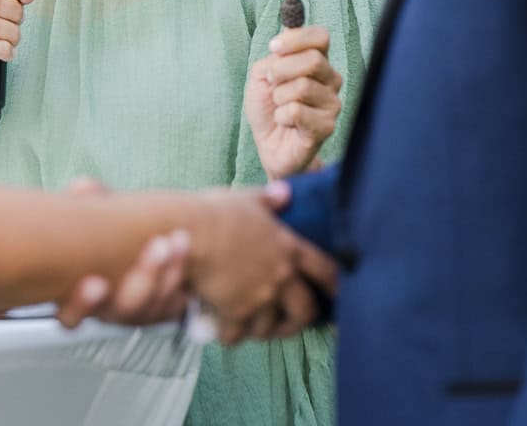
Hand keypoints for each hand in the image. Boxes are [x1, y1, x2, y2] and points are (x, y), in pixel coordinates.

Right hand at [55, 178, 190, 328]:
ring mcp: (132, 315)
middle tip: (159, 246)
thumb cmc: (100, 233)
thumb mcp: (91, 218)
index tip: (96, 282)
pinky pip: (173, 307)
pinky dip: (180, 280)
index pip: (70, 317)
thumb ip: (87, 204)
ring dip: (168, 273)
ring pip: (152, 307)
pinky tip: (183, 251)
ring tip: (178, 239)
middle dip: (144, 279)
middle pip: (122, 309)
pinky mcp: (158, 313)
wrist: (138, 241)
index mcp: (74, 299)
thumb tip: (82, 186)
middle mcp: (104, 312)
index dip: (83, 304)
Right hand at [188, 188, 337, 342]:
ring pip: (270, 327)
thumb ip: (268, 198)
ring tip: (251, 325)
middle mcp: (280, 276)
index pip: (325, 270)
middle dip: (300, 321)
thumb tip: (284, 192)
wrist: (189, 233)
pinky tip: (223, 328)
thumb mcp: (246, 198)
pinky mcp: (236, 313)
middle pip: (306, 311)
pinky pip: (238, 334)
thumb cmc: (215, 212)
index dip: (335, 284)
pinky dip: (231, 334)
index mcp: (288, 248)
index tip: (337, 294)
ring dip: (261, 329)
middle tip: (290, 323)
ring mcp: (260, 298)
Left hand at [244, 25, 342, 179]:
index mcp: (318, 62)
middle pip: (313, 59)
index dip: (296, 38)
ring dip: (279, 97)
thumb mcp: (262, 76)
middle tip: (271, 82)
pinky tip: (285, 123)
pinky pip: (296, 111)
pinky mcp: (327, 126)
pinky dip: (281, 116)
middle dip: (281, 69)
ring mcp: (332, 103)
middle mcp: (330, 80)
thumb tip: (286, 37)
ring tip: (279, 107)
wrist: (269, 145)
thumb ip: (274, 56)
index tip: (273, 47)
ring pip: (302, 87)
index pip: (320, 37)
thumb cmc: (268, 108)